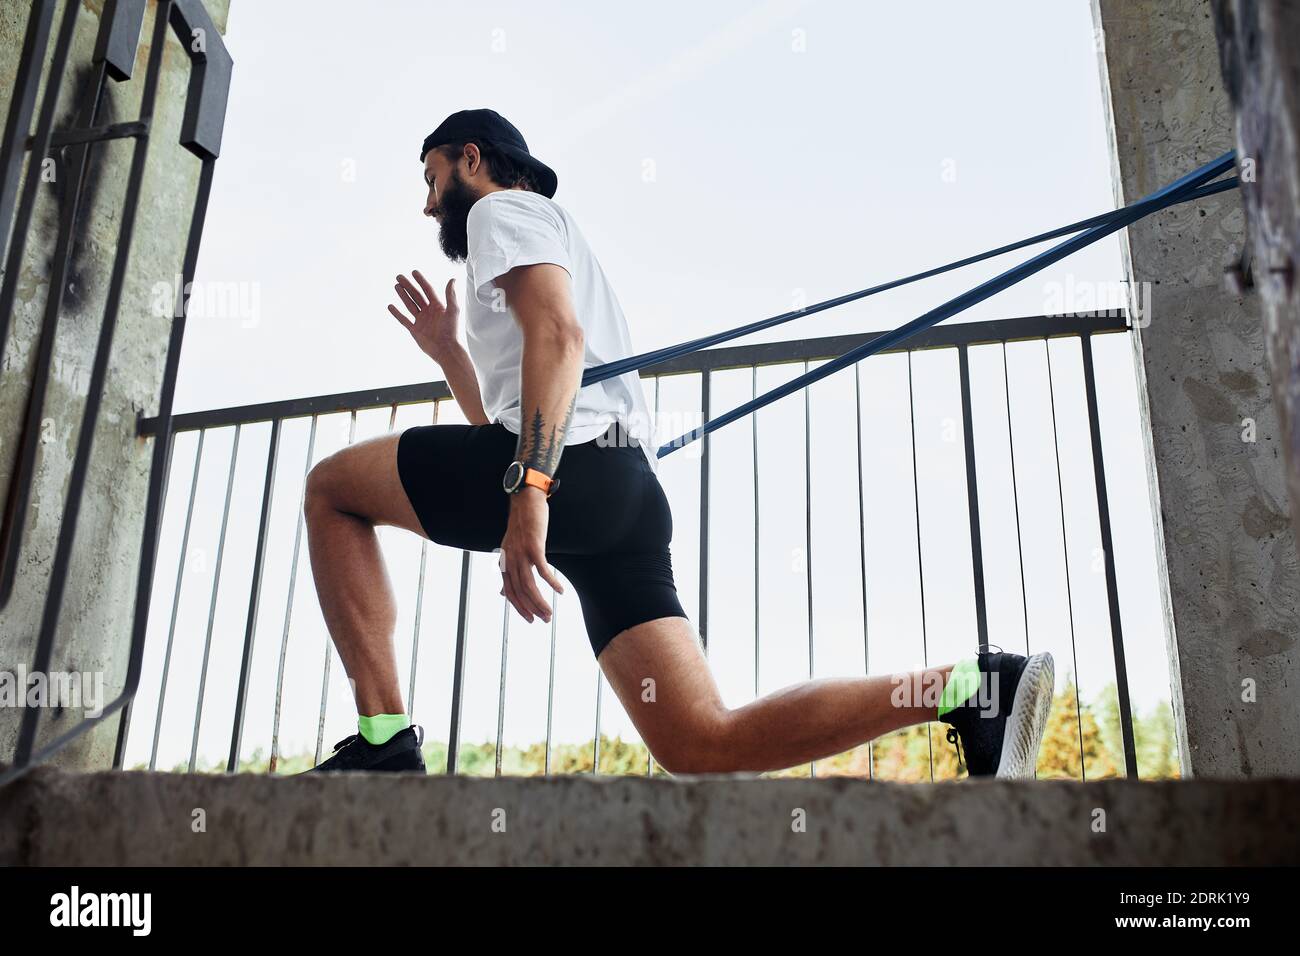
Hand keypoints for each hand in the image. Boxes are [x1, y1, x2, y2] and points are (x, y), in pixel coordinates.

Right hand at [388, 270, 459, 362]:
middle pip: (416, 295)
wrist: (446, 350)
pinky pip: (404, 320)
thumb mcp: (452, 311)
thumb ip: (451, 295)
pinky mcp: (415, 330)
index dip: (421, 281)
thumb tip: (452, 279)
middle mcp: (429, 312)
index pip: (427, 290)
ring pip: (410, 305)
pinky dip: (397, 313)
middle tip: (399, 277)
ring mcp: (421, 321)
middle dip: (408, 286)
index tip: (414, 272)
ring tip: (396, 286)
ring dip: (403, 295)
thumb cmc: (452, 331)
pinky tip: (390, 306)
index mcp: (438, 306)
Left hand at [497, 488, 564, 622]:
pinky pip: (543, 569)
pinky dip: (552, 582)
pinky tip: (560, 590)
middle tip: (545, 619)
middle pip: (519, 592)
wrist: (525, 500)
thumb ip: (508, 571)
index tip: (531, 620)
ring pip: (529, 585)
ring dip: (540, 601)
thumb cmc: (521, 525)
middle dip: (532, 609)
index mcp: (504, 563)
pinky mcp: (533, 545)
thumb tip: (502, 593)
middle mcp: (510, 560)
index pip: (509, 592)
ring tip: (550, 612)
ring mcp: (520, 553)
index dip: (519, 608)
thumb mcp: (510, 549)